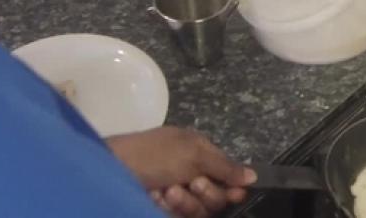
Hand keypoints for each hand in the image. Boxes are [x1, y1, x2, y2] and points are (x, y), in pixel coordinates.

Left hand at [107, 127, 256, 215]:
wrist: (111, 171)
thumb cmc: (153, 155)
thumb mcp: (193, 152)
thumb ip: (225, 166)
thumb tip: (254, 176)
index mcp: (200, 156)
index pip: (229, 177)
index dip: (233, 187)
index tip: (235, 192)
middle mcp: (192, 176)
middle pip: (219, 198)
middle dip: (207, 193)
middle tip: (191, 183)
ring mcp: (177, 197)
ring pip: (200, 211)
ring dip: (186, 202)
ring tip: (166, 192)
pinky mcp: (164, 212)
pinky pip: (181, 216)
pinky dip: (169, 209)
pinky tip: (155, 199)